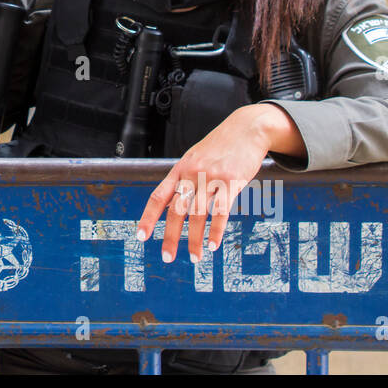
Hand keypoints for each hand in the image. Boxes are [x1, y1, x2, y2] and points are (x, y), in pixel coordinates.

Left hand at [135, 104, 303, 263]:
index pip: (158, 196)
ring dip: (195, 239)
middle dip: (170, 236)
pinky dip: (216, 231)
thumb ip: (184, 178)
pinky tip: (213, 245)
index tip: (141, 236)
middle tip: (167, 257)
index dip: (148, 218)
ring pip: (198, 214)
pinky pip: (221, 211)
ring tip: (195, 258)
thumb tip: (172, 202)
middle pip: (176, 210)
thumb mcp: (195, 157)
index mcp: (180, 169)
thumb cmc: (220, 146)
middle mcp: (192, 174)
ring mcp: (211, 177)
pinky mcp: (231, 181)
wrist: (246, 129)